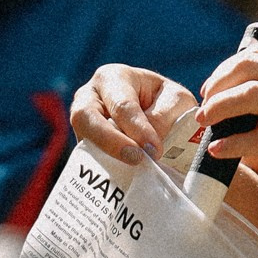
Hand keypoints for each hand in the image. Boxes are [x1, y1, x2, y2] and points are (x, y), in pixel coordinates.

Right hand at [72, 63, 198, 164]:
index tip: (155, 150)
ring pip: (82, 140)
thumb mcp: (175, 100)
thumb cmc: (166, 101)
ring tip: (131, 172)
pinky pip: (87, 159)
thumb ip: (164, 116)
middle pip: (85, 117)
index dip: (137, 129)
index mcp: (114, 78)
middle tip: (136, 159)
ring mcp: (82, 122)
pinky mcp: (83, 145)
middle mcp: (89, 96)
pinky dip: (103, 170)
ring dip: (105, 157)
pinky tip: (123, 179)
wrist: (157, 113)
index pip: (122, 105)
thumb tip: (148, 145)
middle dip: (110, 141)